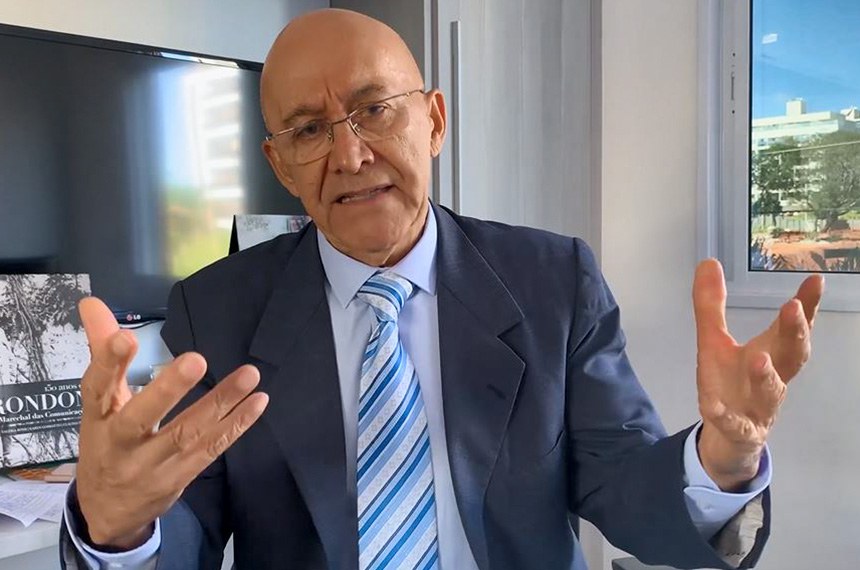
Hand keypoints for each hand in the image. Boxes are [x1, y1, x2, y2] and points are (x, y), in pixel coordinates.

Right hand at [75, 297, 268, 548]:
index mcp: (97, 419)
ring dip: (221, 403)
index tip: (126, 337)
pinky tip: (258, 402)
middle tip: (195, 359)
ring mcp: (151, 466)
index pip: (97, 390)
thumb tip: (92, 301)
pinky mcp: (180, 477)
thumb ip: (102, 350)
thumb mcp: (99, 403)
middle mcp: (120, 445)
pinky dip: (236, 426)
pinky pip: (211, 450)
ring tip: (249, 374)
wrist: (107, 513)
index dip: (108, 364)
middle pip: (139, 418)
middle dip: (167, 390)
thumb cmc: (106, 444)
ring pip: (186, 434)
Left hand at [692, 259, 822, 490]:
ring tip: (758, 358)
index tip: (815, 280)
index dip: (807, 306)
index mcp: (771, 354)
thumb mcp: (714, 340)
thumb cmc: (730, 382)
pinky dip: (725, 415)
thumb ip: (711, 304)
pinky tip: (712, 405)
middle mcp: (773, 378)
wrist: (727, 436)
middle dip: (795, 333)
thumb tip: (708, 261)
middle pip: (792, 357)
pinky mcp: (739, 429)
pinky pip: (733, 423)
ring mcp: (758, 406)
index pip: (793, 328)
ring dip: (766, 376)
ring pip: (770, 393)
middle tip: (793, 308)